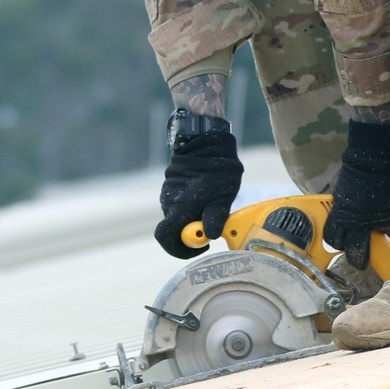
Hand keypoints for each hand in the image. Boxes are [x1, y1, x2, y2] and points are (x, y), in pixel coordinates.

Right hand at [154, 132, 243, 258]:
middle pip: (173, 230)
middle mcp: (169, 202)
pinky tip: (204, 193)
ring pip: (176, 216)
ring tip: (211, 204)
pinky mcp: (170, 186)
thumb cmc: (217, 168)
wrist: (206, 139)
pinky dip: (189, 206)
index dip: (180, 249)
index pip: (166, 239)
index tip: (200, 245)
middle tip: (210, 226)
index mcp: (180, 207)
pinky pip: (177, 204)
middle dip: (191, 233)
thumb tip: (209, 236)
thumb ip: (215, 217)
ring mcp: (168, 193)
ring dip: (191, 218)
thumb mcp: (223, 195)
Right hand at [324, 117, 389, 269]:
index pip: (355, 251)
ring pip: (330, 226)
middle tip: (355, 246)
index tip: (363, 263)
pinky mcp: (337, 191)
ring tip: (350, 231)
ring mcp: (338, 202)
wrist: (375, 151)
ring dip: (338, 232)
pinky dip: (340, 215)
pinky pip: (334, 210)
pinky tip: (351, 213)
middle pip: (334, 241)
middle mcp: (345, 215)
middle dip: (343, 247)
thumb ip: (388, 223)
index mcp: (360, 222)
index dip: (359, 260)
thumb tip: (388, 231)